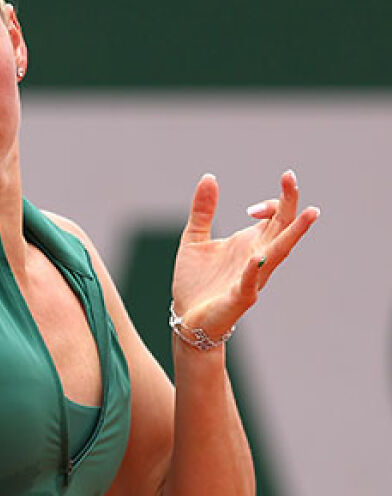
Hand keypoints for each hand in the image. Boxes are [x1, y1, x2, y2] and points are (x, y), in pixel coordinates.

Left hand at [172, 170, 319, 336]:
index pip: (277, 217)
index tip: (250, 208)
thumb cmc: (196, 280)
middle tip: (290, 177)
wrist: (186, 318)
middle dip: (289, 203)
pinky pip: (249, 283)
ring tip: (309, 215)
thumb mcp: (194, 238)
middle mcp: (258, 258)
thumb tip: (209, 177)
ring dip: (292, 234)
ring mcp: (252, 278)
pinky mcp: (239, 298)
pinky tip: (257, 257)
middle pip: (283, 228)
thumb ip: (203, 210)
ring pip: (278, 253)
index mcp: (250, 243)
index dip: (271, 204)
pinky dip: (253, 270)